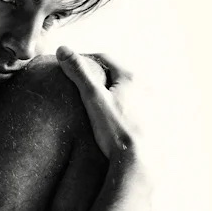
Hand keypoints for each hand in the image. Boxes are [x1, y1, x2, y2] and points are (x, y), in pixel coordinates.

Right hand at [56, 46, 138, 161]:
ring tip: (92, 100)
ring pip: (124, 90)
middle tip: (79, 82)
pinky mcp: (149, 121)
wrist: (136, 160)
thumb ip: (78, 72)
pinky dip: (117, 105)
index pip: (104, 57)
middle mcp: (145, 87)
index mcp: (132, 77)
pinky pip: (130, 105)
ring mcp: (149, 104)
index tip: (70, 66)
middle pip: (115, 73)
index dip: (85, 58)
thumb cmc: (115, 129)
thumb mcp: (92, 98)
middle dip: (98, 74)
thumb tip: (62, 50)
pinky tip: (108, 116)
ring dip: (109, 90)